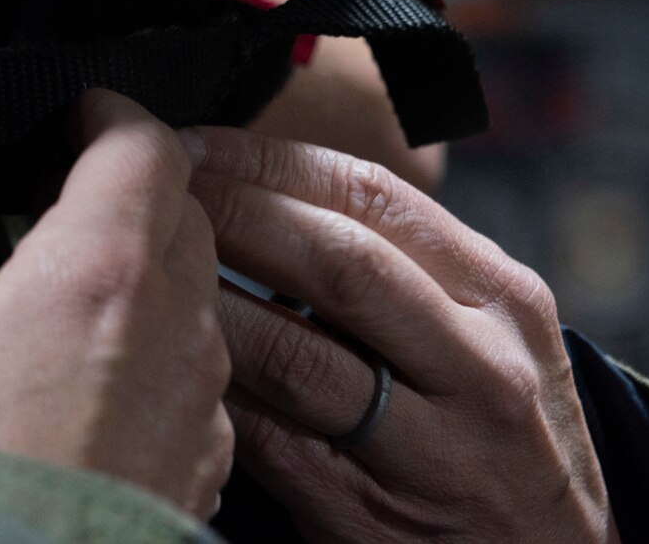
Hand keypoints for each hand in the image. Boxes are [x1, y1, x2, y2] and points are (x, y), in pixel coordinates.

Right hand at [0, 88, 232, 517]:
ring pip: (198, 298)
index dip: (110, 116)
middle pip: (185, 215)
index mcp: (94, 273)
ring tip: (68, 309)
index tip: (76, 117)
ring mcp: (201, 403)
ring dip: (147, 282)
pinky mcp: (207, 469)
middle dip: (131, 196)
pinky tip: (95, 391)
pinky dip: (158, 359)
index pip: (143, 146)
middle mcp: (173, 327)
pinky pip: (197, 380)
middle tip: (60, 210)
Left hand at [186, 126, 614, 542]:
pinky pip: (268, 436)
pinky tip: (167, 358)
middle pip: (334, 262)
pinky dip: (212, 389)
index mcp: (502, 296)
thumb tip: (262, 184)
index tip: (195, 141)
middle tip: (157, 188)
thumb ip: (400, 262)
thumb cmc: (498, 432)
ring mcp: (430, 451)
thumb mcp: (487, 332)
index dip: (269, 161)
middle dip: (231, 211)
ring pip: (294, 353)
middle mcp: (480, 367)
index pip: (372, 195)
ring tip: (146, 265)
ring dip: (207, 301)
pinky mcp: (368, 513)